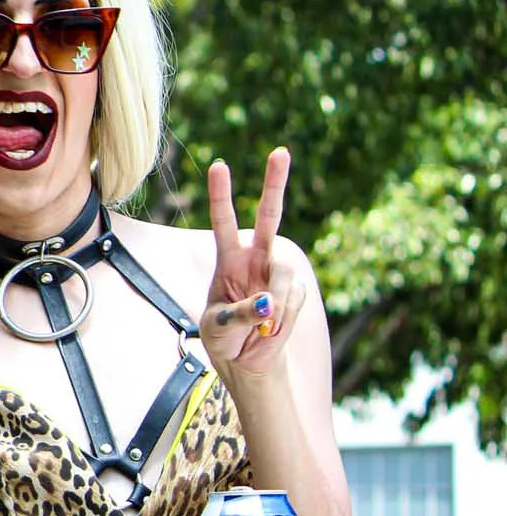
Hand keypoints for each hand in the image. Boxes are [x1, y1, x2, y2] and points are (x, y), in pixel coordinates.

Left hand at [199, 147, 306, 379]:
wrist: (248, 363)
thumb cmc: (224, 340)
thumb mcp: (219, 327)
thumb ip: (241, 313)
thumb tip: (269, 301)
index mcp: (227, 259)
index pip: (223, 221)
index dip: (221, 195)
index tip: (218, 166)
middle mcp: (255, 259)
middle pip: (269, 217)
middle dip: (276, 184)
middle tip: (281, 151)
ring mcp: (279, 273)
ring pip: (285, 273)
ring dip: (275, 303)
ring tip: (261, 328)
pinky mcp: (297, 291)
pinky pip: (295, 299)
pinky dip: (284, 319)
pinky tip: (273, 330)